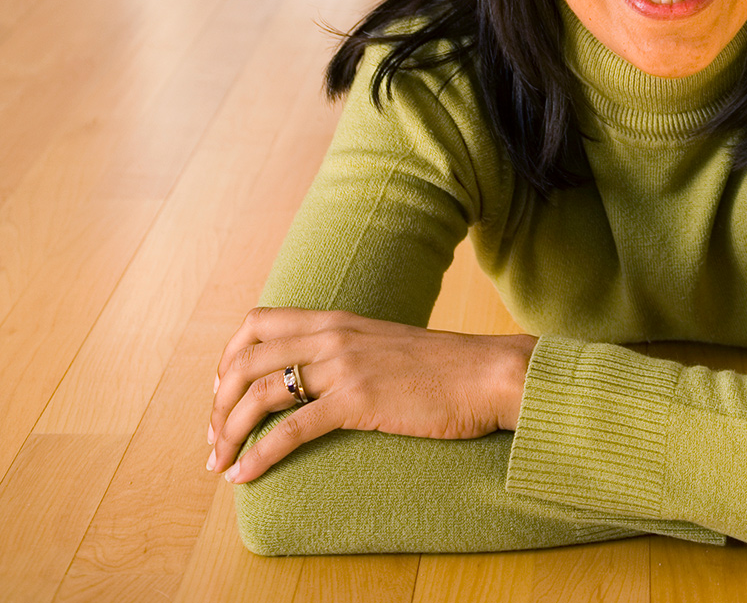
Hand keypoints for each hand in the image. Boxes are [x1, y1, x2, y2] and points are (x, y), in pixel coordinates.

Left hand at [207, 307, 538, 485]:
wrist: (487, 373)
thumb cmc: (442, 368)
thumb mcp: (384, 344)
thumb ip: (348, 349)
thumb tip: (319, 376)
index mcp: (336, 318)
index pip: (257, 321)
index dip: (227, 356)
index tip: (220, 392)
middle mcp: (333, 334)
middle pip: (247, 359)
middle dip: (217, 403)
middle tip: (212, 440)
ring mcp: (345, 365)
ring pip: (260, 393)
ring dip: (228, 432)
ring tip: (219, 465)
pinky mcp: (358, 400)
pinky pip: (290, 430)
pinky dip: (259, 456)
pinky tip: (244, 478)